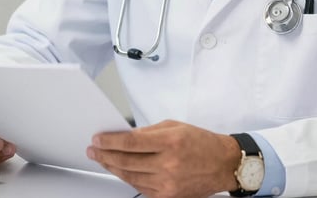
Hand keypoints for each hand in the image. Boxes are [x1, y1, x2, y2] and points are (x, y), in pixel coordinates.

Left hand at [86, 120, 241, 197]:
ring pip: (130, 177)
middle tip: (93, 150)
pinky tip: (120, 170)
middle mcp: (169, 164)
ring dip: (113, 167)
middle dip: (105, 155)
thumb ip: (148, 132)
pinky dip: (128, 178)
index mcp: (170, 142)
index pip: (131, 143)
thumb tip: (125, 136)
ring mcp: (168, 183)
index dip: (110, 141)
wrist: (223, 164)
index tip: (98, 139)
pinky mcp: (168, 196)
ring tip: (102, 159)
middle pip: (127, 161)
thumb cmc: (201, 142)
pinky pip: (140, 187)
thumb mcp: (175, 126)